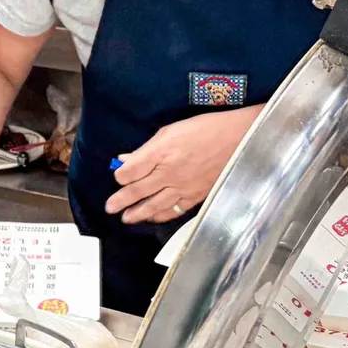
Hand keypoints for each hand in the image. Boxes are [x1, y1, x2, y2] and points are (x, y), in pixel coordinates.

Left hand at [106, 110, 244, 225]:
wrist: (238, 139)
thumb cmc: (205, 129)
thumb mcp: (170, 130)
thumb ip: (146, 148)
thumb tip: (126, 159)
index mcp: (161, 152)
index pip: (130, 171)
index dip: (120, 175)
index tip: (118, 176)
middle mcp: (169, 172)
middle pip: (137, 190)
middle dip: (121, 200)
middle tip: (109, 208)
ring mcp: (183, 186)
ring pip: (153, 204)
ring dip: (137, 213)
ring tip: (126, 218)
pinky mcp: (196, 195)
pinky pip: (174, 210)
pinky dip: (160, 215)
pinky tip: (152, 217)